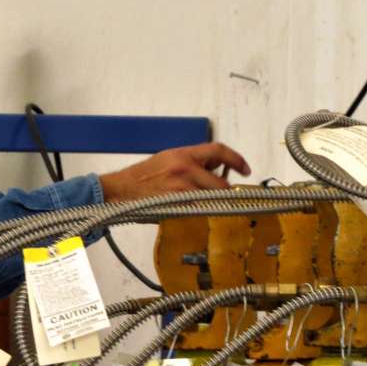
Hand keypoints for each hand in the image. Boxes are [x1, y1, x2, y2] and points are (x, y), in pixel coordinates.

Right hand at [99, 142, 249, 202]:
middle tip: (229, 197)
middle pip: (220, 183)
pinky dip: (201, 214)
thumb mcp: (169, 160)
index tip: (245, 170)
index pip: (219, 151)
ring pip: (211, 199)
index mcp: (184, 154)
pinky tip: (195, 214)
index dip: (237, 160)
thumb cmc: (144, 176)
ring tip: (208, 206)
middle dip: (226, 192)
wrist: (121, 189)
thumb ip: (193, 163)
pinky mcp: (176, 205)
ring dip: (214, 205)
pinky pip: (198, 211)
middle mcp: (185, 168)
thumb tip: (215, 169)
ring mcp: (181, 188)